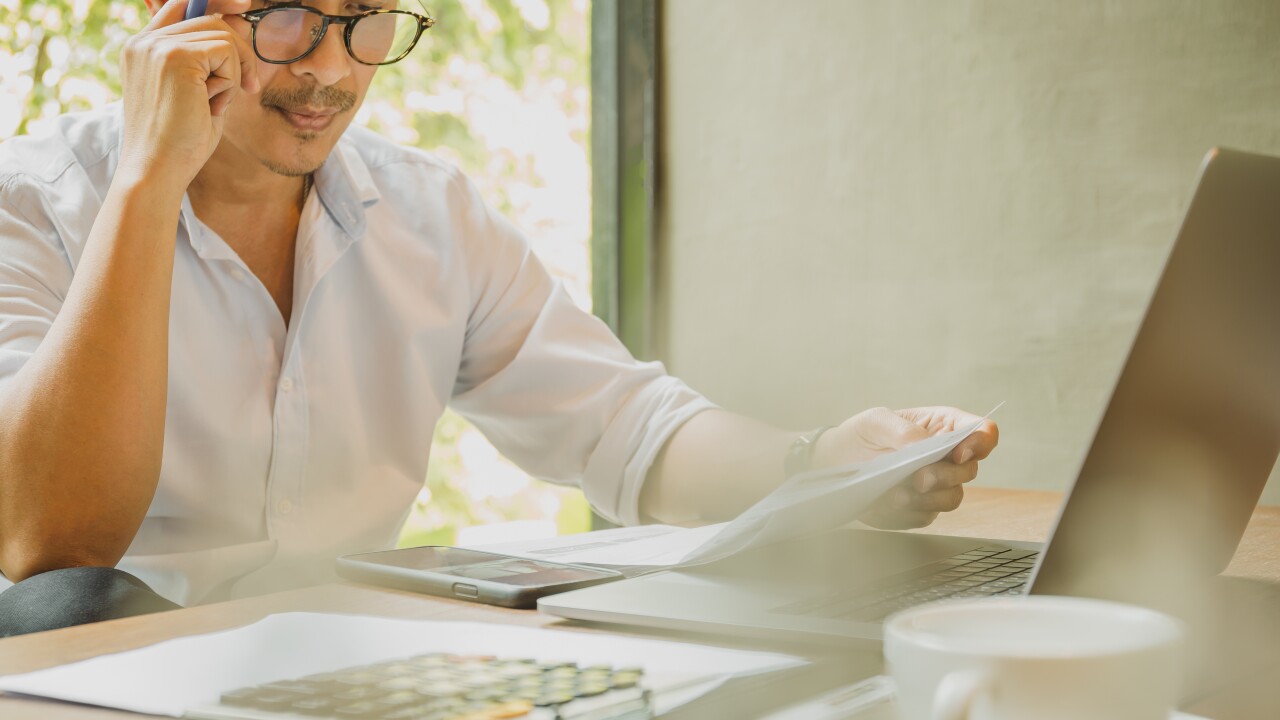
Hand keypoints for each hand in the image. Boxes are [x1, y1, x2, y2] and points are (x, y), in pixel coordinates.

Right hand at [118, 0, 259, 188]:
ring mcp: (156, 46)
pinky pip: (225, 51)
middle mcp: (144, 42)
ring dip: (234, 71)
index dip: (216, 4)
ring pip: (222, 35)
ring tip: (217, 102)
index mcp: (143, 49)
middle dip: (239, 53)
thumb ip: (210, 61)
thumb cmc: (179, 143)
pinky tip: (213, 104)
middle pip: (211, 20)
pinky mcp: (173, 56)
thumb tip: (240, 26)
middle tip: (248, 86)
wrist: (157, 170)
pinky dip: (231, 80)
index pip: (180, 5)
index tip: (245, 5)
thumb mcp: (197, 93)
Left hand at [811, 406, 998, 529]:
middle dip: (946, 476)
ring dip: (929, 499)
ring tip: (898, 494)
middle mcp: (946, 458)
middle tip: (920, 478)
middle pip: (969, 470)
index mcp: (943, 427)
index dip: (979, 442)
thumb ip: (904, 430)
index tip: (958, 452)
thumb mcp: (876, 421)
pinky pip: (926, 516)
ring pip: (952, 498)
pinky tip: (888, 503)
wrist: (835, 463)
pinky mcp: (920, 508)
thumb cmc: (861, 435)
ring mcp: (935, 486)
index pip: (982, 433)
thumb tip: (923, 446)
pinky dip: (909, 512)